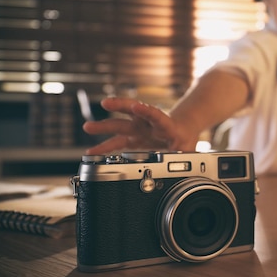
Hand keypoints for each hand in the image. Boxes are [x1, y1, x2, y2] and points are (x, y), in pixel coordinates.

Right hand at [82, 97, 199, 154]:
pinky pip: (117, 141)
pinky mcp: (133, 137)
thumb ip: (185, 160)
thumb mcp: (189, 150)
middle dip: (119, 107)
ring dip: (105, 126)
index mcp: (166, 125)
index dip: (147, 111)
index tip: (137, 106)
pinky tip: (92, 152)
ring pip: (121, 124)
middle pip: (134, 113)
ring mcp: (140, 129)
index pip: (157, 116)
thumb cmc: (185, 139)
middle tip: (106, 103)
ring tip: (87, 127)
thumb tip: (183, 173)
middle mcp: (150, 123)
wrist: (182, 131)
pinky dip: (105, 147)